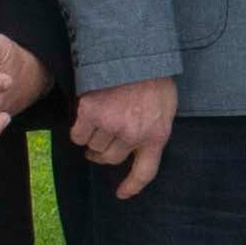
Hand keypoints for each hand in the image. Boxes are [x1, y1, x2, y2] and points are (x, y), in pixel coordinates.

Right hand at [67, 75, 181, 201]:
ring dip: (92, 139)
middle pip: (111, 158)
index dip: (132, 186)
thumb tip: (140, 140)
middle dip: (103, 154)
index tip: (122, 194)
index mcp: (156, 135)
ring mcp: (112, 125)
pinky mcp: (91, 113)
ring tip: (96, 122)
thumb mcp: (167, 105)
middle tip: (99, 145)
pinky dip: (79, 130)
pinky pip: (78, 134)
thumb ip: (155, 126)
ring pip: (93, 146)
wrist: (136, 50)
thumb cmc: (154, 74)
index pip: (145, 172)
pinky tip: (84, 117)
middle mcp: (133, 135)